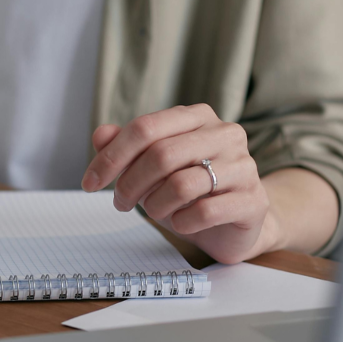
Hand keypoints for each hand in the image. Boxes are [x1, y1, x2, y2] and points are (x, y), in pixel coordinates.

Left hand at [81, 104, 275, 263]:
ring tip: (155, 212)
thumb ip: (126, 148)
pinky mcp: (253, 200)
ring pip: (181, 184)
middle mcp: (225, 134)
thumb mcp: (151, 169)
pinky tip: (181, 223)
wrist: (234, 224)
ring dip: (155, 205)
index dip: (111, 157)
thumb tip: (101, 135)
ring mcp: (243, 166)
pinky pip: (205, 212)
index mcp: (197, 117)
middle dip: (129, 184)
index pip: (145, 128)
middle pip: (160, 155)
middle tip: (121, 203)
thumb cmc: (188, 191)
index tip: (89, 182)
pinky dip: (182, 222)